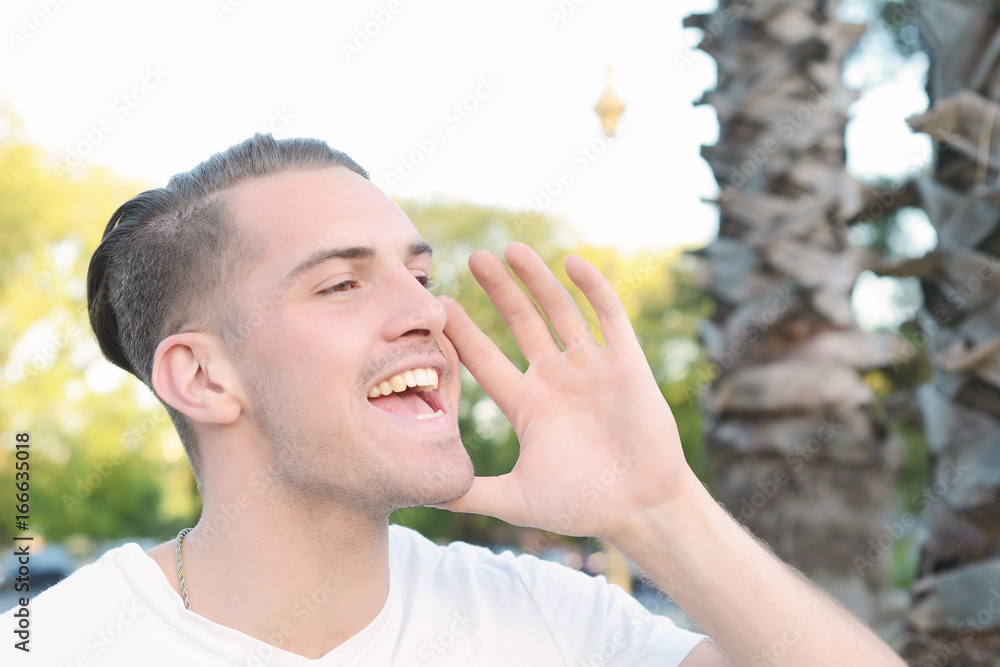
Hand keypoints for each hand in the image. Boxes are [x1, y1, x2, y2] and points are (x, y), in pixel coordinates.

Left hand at [434, 242, 699, 540]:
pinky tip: (571, 263)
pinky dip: (593, 288)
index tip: (438, 306)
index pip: (486, 360)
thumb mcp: (515, 498)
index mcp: (527, 405)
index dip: (463, 333)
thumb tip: (421, 495)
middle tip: (474, 258)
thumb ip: (469, 492)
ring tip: (512, 248)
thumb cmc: (582, 506)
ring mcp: (590, 368)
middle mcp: (556, 379)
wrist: (642, 509)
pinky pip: (608, 316)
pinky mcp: (625, 363)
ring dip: (538, 280)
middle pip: (521, 324)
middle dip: (499, 291)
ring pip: (560, 311)